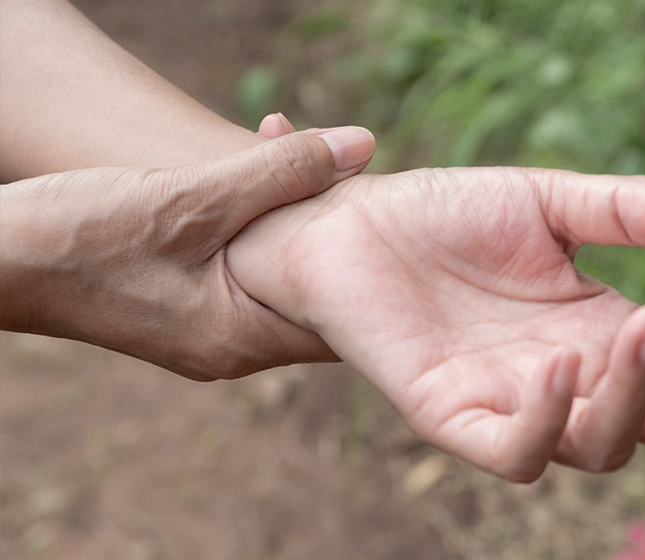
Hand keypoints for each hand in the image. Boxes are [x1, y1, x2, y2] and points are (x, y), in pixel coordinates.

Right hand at [0, 128, 374, 379]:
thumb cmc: (81, 237)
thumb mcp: (192, 197)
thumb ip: (281, 173)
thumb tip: (361, 145)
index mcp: (242, 337)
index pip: (343, 319)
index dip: (373, 263)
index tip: (389, 209)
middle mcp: (232, 347)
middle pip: (314, 291)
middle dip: (330, 221)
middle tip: (339, 161)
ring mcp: (209, 330)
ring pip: (277, 270)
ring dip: (289, 210)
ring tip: (288, 142)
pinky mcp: (187, 308)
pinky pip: (243, 266)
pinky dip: (256, 219)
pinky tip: (254, 168)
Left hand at [227, 166, 644, 480]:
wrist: (350, 222)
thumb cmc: (444, 215)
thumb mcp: (544, 201)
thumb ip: (623, 210)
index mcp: (595, 332)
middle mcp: (563, 379)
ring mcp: (507, 403)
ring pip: (599, 446)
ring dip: (636, 396)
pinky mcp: (448, 414)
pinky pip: (511, 453)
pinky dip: (545, 422)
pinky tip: (559, 361)